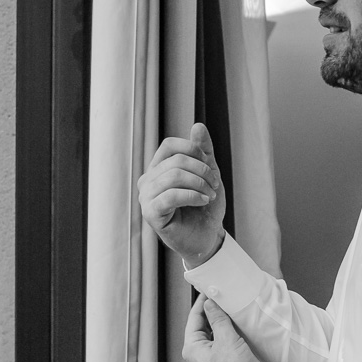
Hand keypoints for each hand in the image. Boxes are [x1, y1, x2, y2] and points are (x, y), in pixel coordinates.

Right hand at [137, 123, 226, 267]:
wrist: (207, 237)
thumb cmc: (205, 207)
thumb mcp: (209, 173)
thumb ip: (203, 151)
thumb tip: (197, 125)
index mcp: (158, 168)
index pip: (169, 145)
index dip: (192, 149)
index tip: (209, 163)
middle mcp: (148, 180)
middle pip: (175, 160)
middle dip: (202, 170)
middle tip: (214, 185)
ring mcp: (146, 197)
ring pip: (173, 176)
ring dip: (199, 184)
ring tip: (210, 195)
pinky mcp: (150, 213)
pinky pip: (170, 195)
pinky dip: (192, 196)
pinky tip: (203, 201)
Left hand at [182, 295, 261, 361]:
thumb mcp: (226, 339)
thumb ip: (218, 319)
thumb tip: (211, 304)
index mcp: (192, 349)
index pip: (193, 319)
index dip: (202, 303)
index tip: (209, 291)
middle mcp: (197, 356)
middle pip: (202, 327)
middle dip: (212, 313)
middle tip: (222, 299)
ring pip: (212, 336)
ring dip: (221, 324)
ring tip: (231, 312)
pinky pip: (220, 346)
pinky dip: (227, 335)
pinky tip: (237, 330)